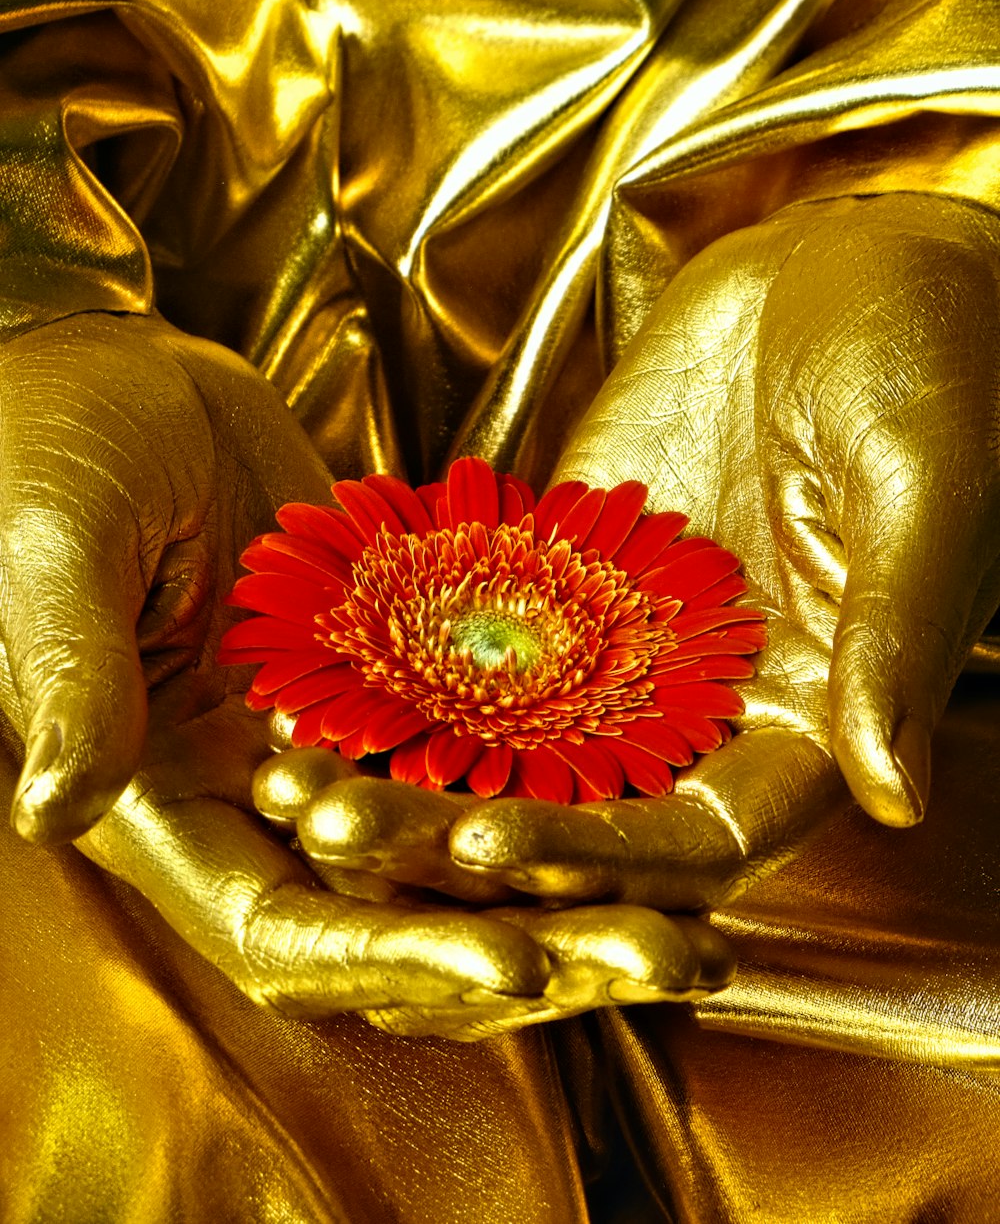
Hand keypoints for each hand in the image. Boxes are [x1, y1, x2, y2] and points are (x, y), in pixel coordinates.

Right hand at [0, 311, 732, 1034]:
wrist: (112, 377)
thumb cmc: (44, 450)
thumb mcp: (52, 553)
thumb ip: (71, 678)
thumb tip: (55, 810)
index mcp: (168, 803)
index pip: (283, 927)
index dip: (394, 956)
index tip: (516, 962)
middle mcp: (260, 800)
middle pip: (403, 919)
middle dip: (532, 951)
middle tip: (665, 962)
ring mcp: (337, 744)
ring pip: (466, 852)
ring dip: (577, 893)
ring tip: (696, 925)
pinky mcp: (395, 679)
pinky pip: (490, 747)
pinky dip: (568, 782)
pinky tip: (664, 792)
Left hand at [285, 193, 999, 911]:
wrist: (860, 257)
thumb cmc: (939, 359)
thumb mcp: (924, 487)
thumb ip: (896, 637)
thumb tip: (894, 795)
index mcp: (812, 718)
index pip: (704, 836)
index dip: (601, 858)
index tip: (486, 845)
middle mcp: (709, 701)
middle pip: (582, 807)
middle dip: (463, 831)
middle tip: (339, 829)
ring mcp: (628, 635)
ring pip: (512, 731)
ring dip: (409, 759)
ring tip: (295, 772)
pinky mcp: (567, 562)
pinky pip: (478, 622)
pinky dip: (399, 649)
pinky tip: (309, 661)